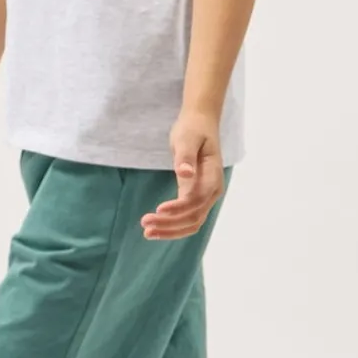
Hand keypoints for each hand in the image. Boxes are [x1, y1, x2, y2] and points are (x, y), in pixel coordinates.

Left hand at [143, 113, 224, 239]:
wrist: (200, 124)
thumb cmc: (192, 130)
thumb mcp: (186, 138)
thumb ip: (185, 157)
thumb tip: (185, 173)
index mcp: (212, 176)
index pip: (196, 199)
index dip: (178, 208)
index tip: (158, 210)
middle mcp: (212, 190)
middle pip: (194, 216)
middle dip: (170, 224)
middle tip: (145, 224)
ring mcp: (206, 196)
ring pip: (192, 222)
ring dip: (171, 230)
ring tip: (147, 232)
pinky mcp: (196, 197)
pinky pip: (188, 219)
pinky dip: (173, 227)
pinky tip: (155, 229)